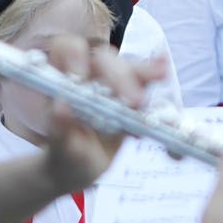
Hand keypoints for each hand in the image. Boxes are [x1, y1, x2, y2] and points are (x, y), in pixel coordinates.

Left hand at [38, 39, 165, 193]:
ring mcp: (111, 84)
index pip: (66, 51)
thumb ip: (58, 129)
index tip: (80, 77)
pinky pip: (145, 82)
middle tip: (135, 101)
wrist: (81, 171)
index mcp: (61, 81)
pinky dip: (155, 74)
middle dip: (120, 76)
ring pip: (129, 68)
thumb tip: (61, 105)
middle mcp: (88, 76)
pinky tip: (164, 69)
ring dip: (144, 71)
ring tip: (161, 73)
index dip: (74, 56)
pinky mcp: (131, 95)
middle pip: (104, 60)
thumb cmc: (66, 157)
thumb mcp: (61, 149)